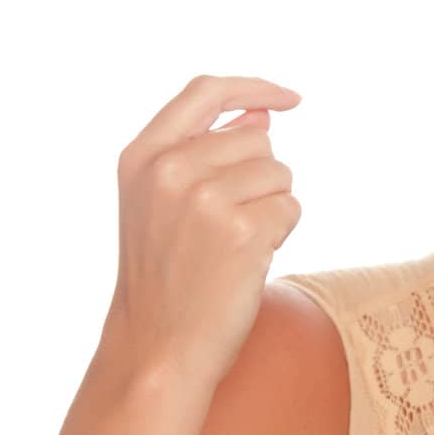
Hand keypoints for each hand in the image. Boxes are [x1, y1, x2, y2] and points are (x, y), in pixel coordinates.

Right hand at [100, 75, 303, 387]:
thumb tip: (263, 116)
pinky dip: (281, 233)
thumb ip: (205, 152)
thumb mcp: (162, 204)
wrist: (159, 346)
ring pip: (280, 173)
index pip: (205, 91)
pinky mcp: (243, 230)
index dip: (253, 88)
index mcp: (142, 155)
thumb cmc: (169, 277)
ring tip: (233, 245)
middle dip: (260, 178)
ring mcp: (205, 198)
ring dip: (272, 206)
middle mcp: (169, 169)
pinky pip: (291, 208)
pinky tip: (248, 260)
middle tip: (227, 227)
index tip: (290, 98)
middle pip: (258, 139)